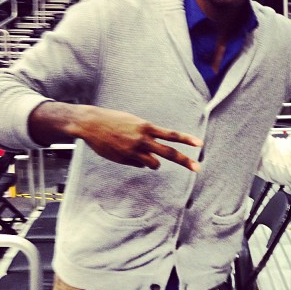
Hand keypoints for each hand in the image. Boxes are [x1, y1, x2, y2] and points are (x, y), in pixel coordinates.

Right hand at [77, 106, 202, 170]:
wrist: (90, 123)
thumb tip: (154, 155)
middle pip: (169, 152)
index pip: (171, 134)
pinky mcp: (125, 159)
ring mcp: (134, 151)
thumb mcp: (134, 123)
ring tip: (142, 153)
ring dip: (153, 162)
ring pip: (154, 164)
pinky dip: (139, 162)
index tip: (200, 144)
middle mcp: (143, 139)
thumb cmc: (113, 121)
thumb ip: (147, 135)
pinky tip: (126, 153)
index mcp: (146, 127)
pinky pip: (140, 165)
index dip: (186, 139)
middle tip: (197, 168)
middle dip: (185, 161)